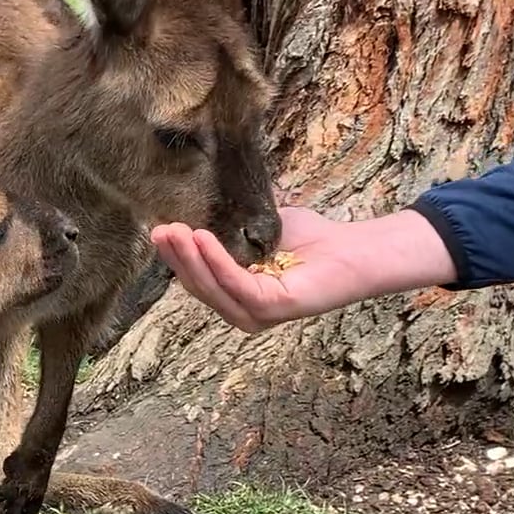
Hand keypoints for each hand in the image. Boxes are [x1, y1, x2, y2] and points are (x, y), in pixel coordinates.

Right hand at [150, 205, 458, 332]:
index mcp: (237, 295)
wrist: (355, 248)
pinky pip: (235, 284)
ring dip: (190, 259)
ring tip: (175, 230)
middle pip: (199, 285)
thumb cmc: (313, 240)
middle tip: (158, 229)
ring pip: (211, 287)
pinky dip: (216, 261)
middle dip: (176, 257)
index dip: (177, 256)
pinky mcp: (272, 308)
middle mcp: (243, 310)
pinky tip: (202, 238)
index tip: (159, 229)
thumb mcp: (261, 228)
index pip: (198, 279)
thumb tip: (201, 198)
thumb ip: (233, 226)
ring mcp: (257, 314)